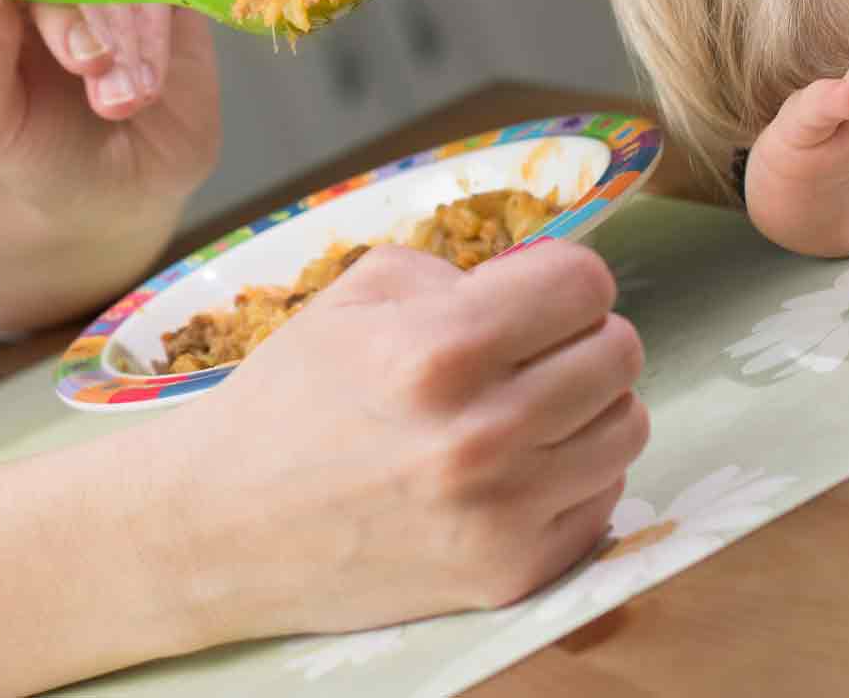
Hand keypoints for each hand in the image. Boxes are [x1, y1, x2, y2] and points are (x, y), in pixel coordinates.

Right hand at [171, 241, 648, 638]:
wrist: (221, 528)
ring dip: (588, 407)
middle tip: (536, 350)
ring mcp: (502, 513)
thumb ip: (463, 275)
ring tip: (530, 408)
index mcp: (441, 350)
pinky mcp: (511, 573)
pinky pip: (602, 498)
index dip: (563, 280)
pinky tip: (515, 469)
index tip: (536, 295)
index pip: (586, 285)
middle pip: (620, 352)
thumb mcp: (360, 294)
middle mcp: (482, 435)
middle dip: (582, 337)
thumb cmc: (292, 399)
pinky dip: (572, 475)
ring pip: (627, 426)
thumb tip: (542, 283)